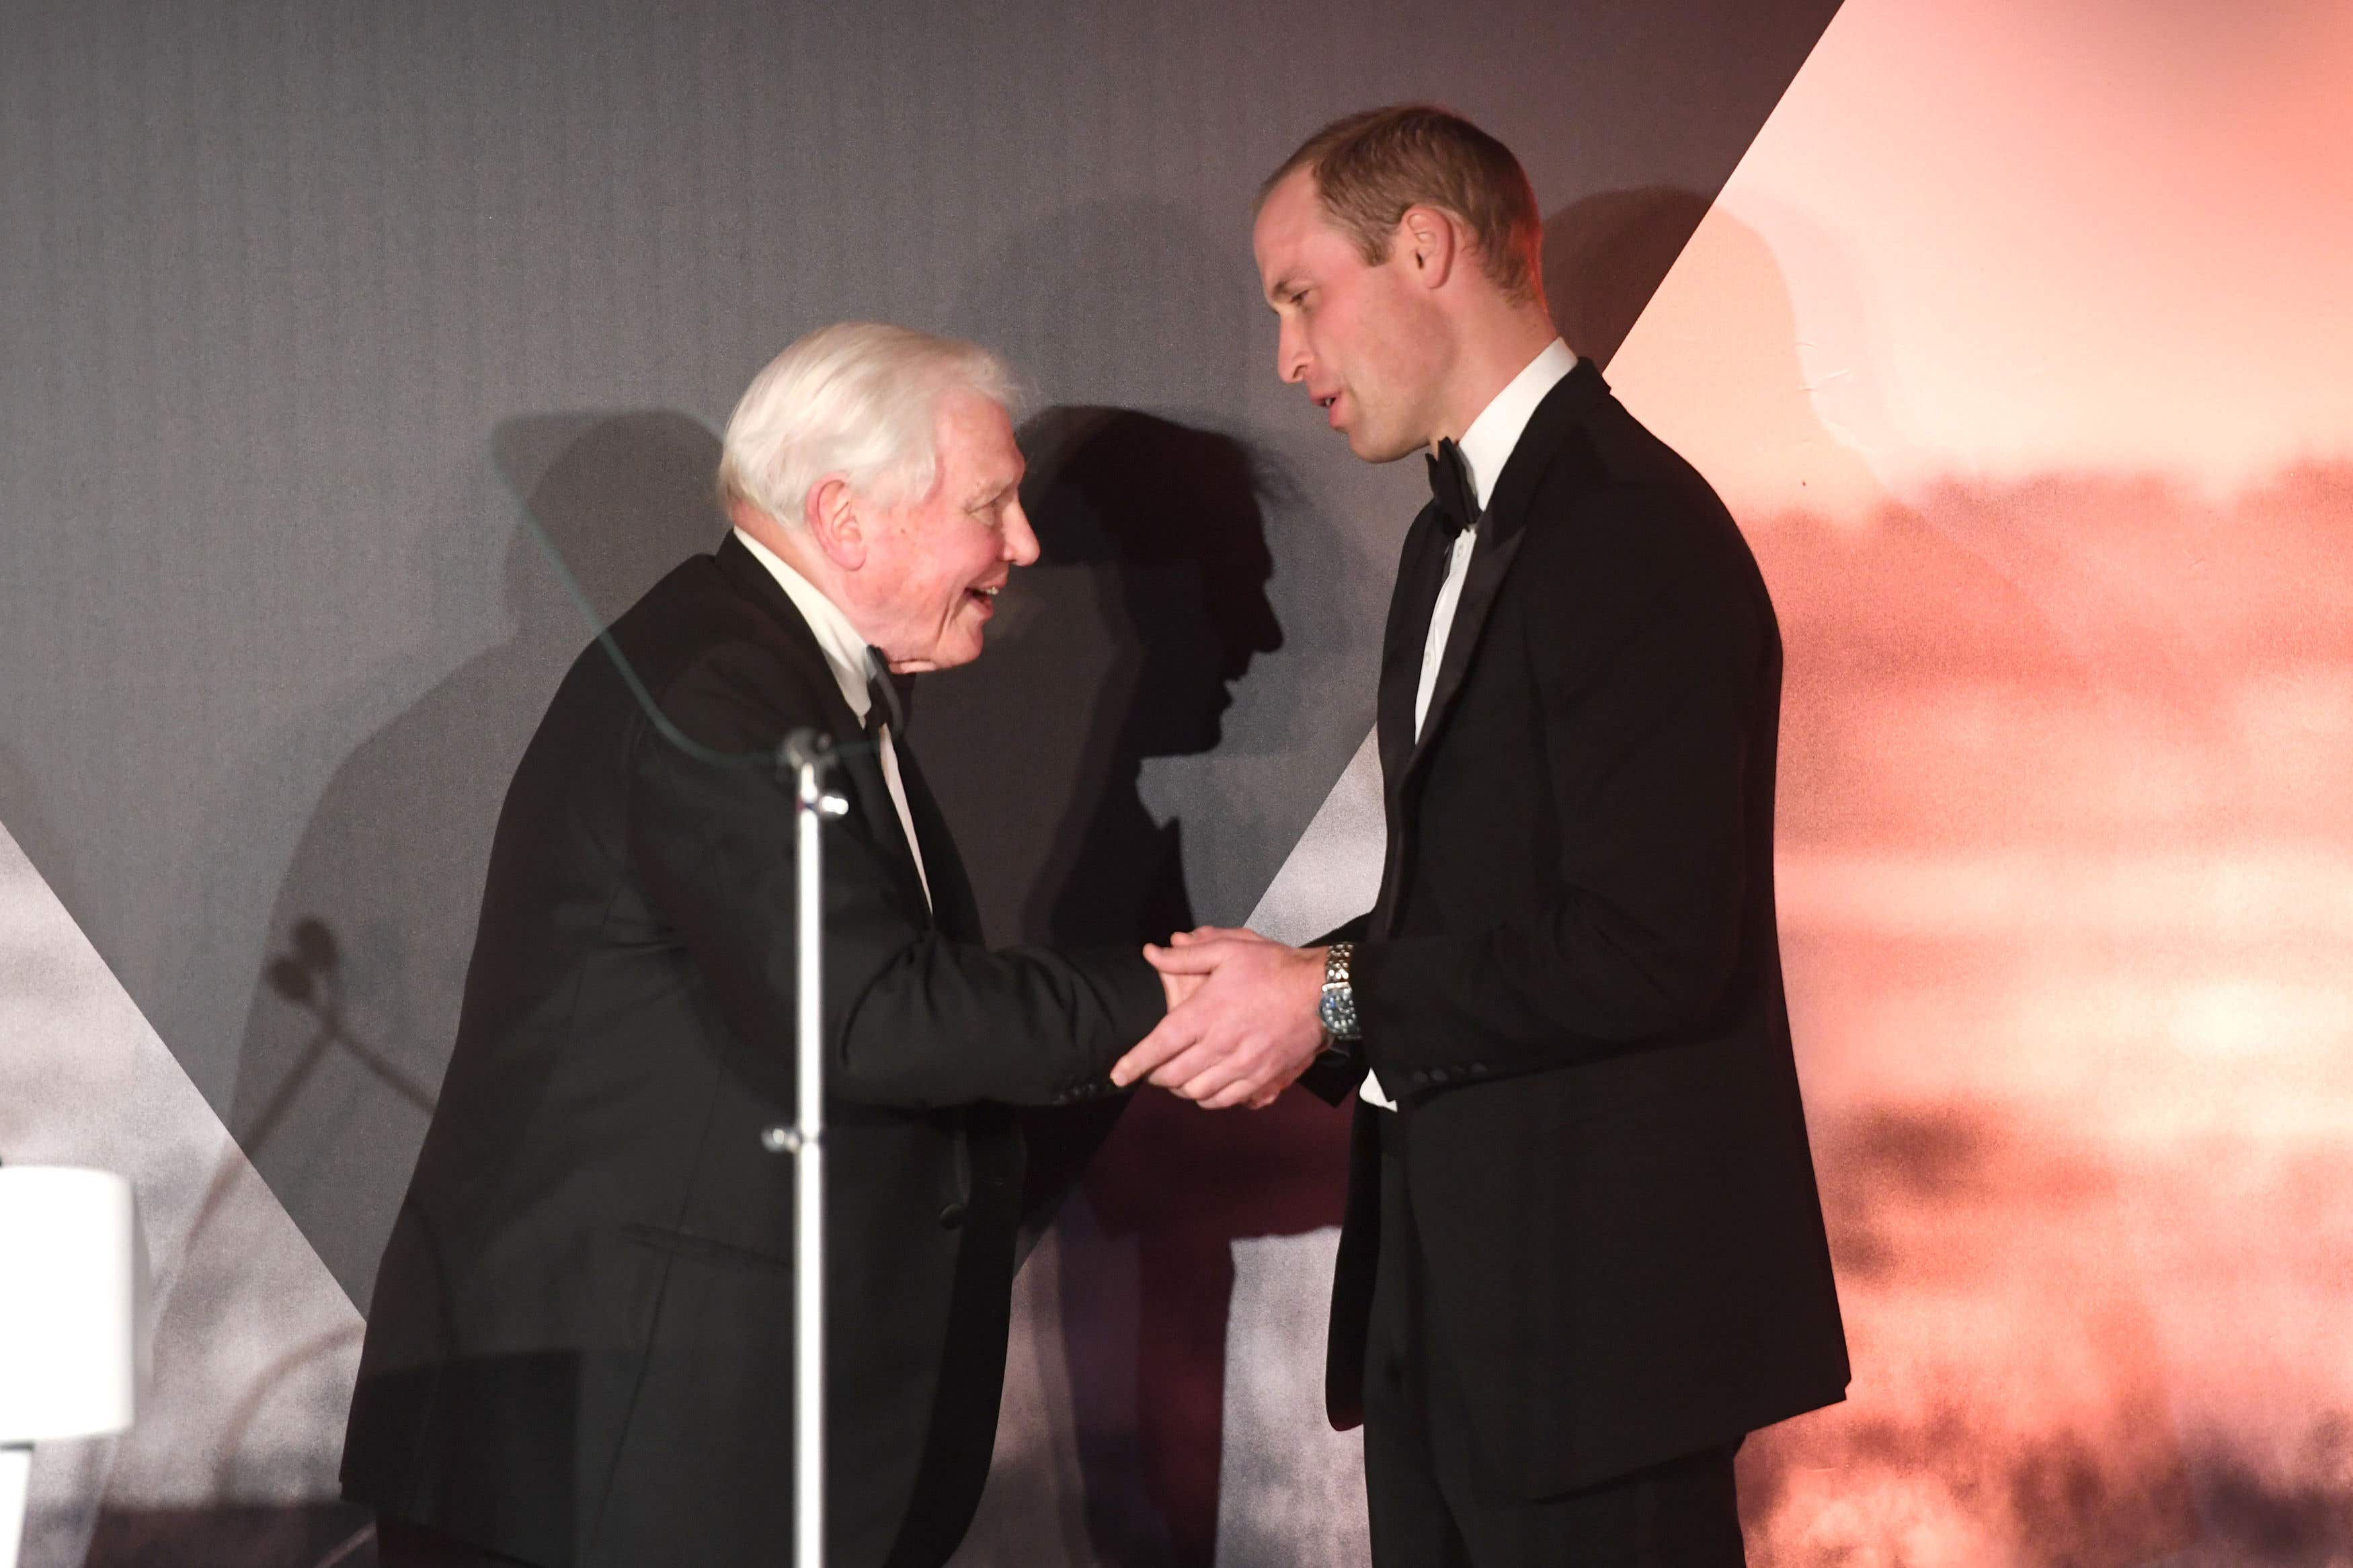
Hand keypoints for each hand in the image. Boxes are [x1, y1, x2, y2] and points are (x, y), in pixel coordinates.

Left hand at [1113, 936, 1327, 1109]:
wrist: (1322, 992)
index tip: (1117, 1075)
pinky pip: (1228, 1101)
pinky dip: (1212, 1099)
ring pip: (1199, 1094)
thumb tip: (1153, 952)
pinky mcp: (1265, 1080)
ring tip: (1179, 1078)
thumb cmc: (1274, 968)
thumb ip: (1187, 955)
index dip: (1133, 1064)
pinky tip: (1209, 1088)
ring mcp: (1243, 1067)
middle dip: (1156, 1077)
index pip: (1159, 1047)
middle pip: (1174, 1077)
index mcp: (1206, 1014)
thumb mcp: (1229, 949)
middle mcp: (1221, 1046)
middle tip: (1152, 1069)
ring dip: (1183, 1089)